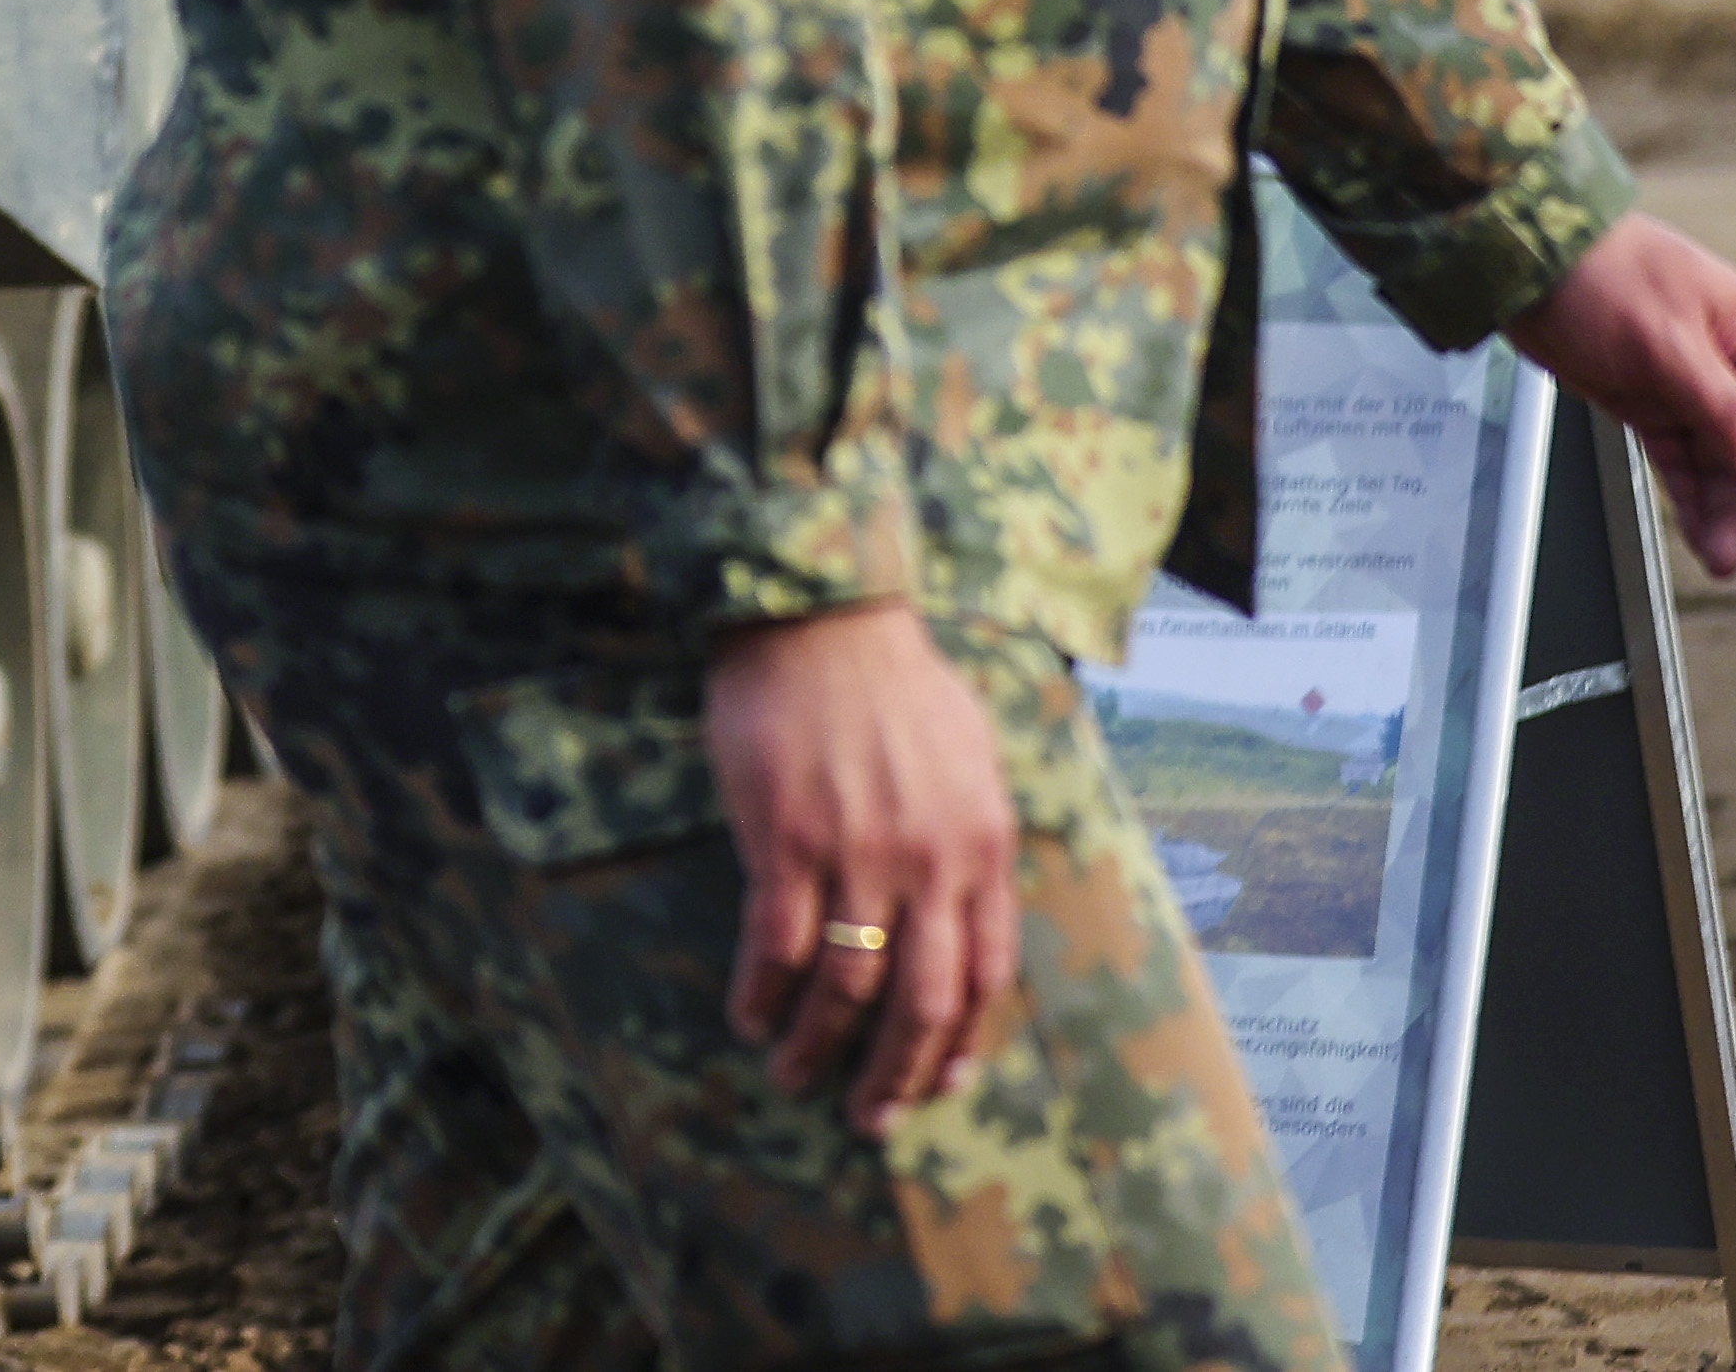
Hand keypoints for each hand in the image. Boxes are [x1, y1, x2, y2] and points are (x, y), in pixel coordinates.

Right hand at [706, 603, 1021, 1135]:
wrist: (821, 619)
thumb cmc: (895, 679)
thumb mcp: (971, 757)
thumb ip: (974, 836)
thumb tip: (969, 903)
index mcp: (983, 847)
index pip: (986, 974)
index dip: (961, 1043)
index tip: (939, 1085)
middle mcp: (930, 862)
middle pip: (923, 1001)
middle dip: (896, 1073)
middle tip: (869, 1117)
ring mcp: (858, 854)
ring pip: (849, 985)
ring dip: (818, 1046)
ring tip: (791, 1077)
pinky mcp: (785, 839)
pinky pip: (779, 943)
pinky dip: (764, 992)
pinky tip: (748, 1016)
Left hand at [1507, 211, 1735, 588]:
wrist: (1522, 257)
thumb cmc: (1600, 275)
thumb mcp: (1669, 346)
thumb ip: (1726, 413)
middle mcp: (1733, 368)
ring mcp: (1688, 389)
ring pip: (1728, 467)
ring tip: (1733, 566)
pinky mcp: (1646, 405)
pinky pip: (1683, 463)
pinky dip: (1694, 503)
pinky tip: (1705, 540)